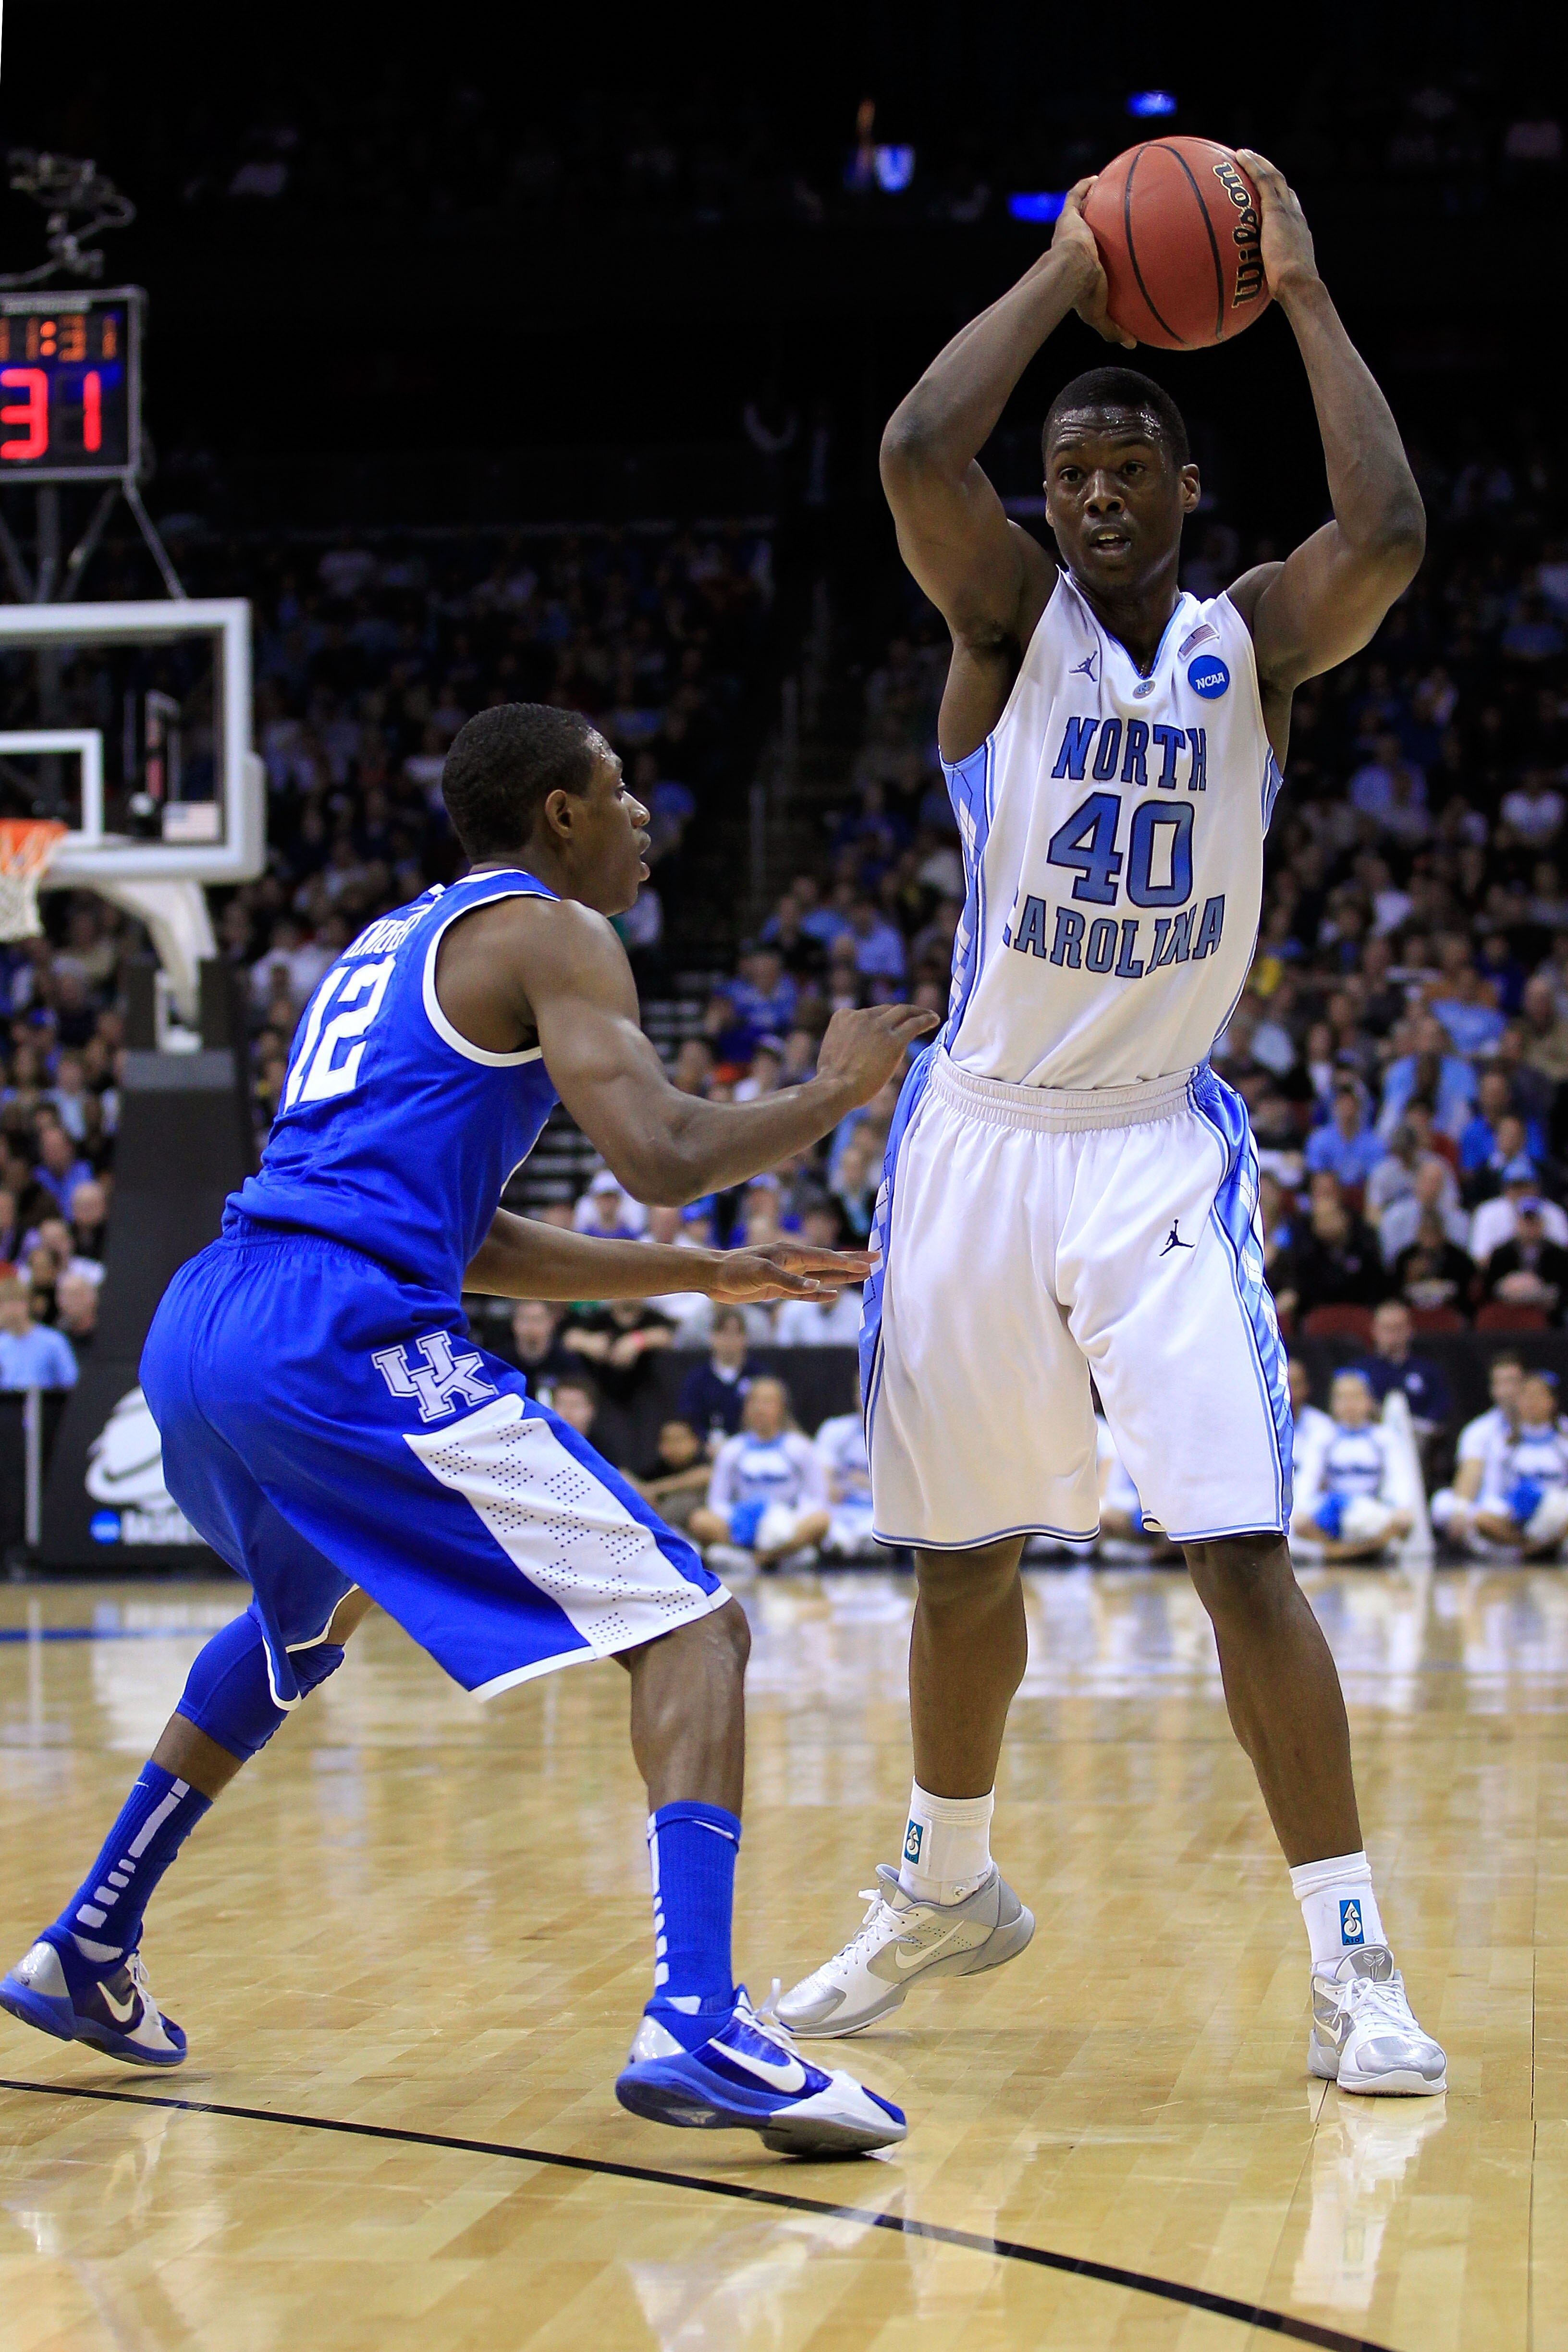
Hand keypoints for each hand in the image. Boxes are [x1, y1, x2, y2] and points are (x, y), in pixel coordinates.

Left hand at [707, 1241, 875, 1303]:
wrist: (712, 1277)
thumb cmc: (735, 1270)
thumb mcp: (762, 1273)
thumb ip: (790, 1281)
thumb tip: (818, 1285)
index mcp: (791, 1253)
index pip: (826, 1258)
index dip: (849, 1260)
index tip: (870, 1260)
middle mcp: (792, 1262)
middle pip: (829, 1263)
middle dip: (852, 1262)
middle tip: (876, 1260)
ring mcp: (787, 1276)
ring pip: (821, 1277)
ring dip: (841, 1277)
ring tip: (862, 1275)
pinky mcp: (778, 1289)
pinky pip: (805, 1292)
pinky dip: (819, 1293)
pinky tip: (832, 1295)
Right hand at [815, 1003, 936, 1107]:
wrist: (835, 1087)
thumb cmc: (831, 1079)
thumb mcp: (832, 1050)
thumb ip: (845, 1042)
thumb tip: (854, 1051)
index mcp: (843, 1017)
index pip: (867, 1014)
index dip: (880, 1019)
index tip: (888, 1024)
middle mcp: (861, 1016)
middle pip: (887, 1010)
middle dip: (901, 1012)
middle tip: (913, 1014)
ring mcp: (878, 1027)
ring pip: (903, 1012)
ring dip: (917, 1012)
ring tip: (928, 1015)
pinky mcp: (894, 1040)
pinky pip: (915, 1024)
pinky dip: (926, 1019)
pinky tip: (934, 1020)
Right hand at [1052, 178, 1136, 349]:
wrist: (1068, 272)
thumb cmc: (1081, 294)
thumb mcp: (1099, 314)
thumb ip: (1114, 328)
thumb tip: (1132, 344)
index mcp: (1076, 266)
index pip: (1085, 256)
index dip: (1093, 253)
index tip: (1105, 250)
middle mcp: (1070, 245)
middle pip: (1082, 231)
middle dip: (1092, 223)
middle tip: (1107, 219)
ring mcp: (1069, 229)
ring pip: (1079, 211)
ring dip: (1088, 200)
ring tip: (1104, 190)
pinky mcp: (1068, 215)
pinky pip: (1076, 195)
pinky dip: (1085, 186)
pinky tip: (1098, 178)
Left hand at [1234, 151, 1317, 301]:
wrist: (1299, 284)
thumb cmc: (1290, 293)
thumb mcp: (1278, 284)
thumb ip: (1266, 282)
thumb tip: (1248, 298)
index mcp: (1298, 233)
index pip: (1291, 210)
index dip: (1280, 198)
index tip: (1269, 195)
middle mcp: (1296, 217)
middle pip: (1284, 188)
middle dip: (1270, 175)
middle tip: (1255, 167)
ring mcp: (1288, 212)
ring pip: (1274, 178)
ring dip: (1260, 163)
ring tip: (1243, 155)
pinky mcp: (1276, 211)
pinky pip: (1263, 180)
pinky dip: (1253, 165)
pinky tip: (1239, 156)